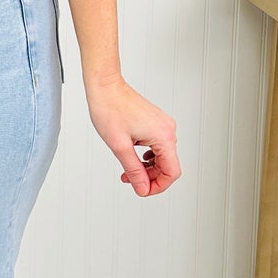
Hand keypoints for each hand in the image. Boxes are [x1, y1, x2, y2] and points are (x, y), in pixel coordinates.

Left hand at [86, 77, 180, 196]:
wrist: (105, 87)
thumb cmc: (110, 108)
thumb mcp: (120, 146)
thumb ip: (134, 170)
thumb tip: (142, 187)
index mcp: (163, 136)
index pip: (172, 172)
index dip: (158, 186)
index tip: (142, 190)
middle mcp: (167, 129)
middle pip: (167, 165)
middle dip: (149, 177)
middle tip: (130, 180)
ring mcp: (162, 124)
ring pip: (162, 156)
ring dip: (146, 167)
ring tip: (128, 169)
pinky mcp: (155, 122)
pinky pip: (157, 145)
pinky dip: (146, 156)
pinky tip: (134, 157)